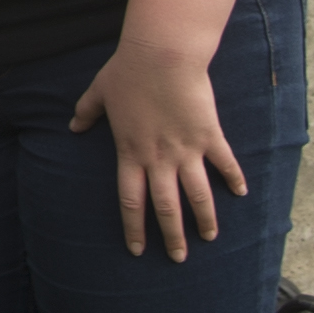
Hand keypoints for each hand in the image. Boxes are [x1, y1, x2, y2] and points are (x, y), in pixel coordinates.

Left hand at [71, 37, 245, 260]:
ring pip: (198, 195)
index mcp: (130, 152)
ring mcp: (186, 150)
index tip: (138, 250)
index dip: (134, 227)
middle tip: (179, 258)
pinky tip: (241, 194)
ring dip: (204, 219)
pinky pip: (225, 164)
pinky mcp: (209, 136)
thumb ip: (86, 112)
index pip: (131, 201)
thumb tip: (72, 126)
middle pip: (166, 207)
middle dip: (172, 236)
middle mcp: (159, 158)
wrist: (161, 54)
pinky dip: (234, 179)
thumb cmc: (128, 71)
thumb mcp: (99, 92)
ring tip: (208, 238)